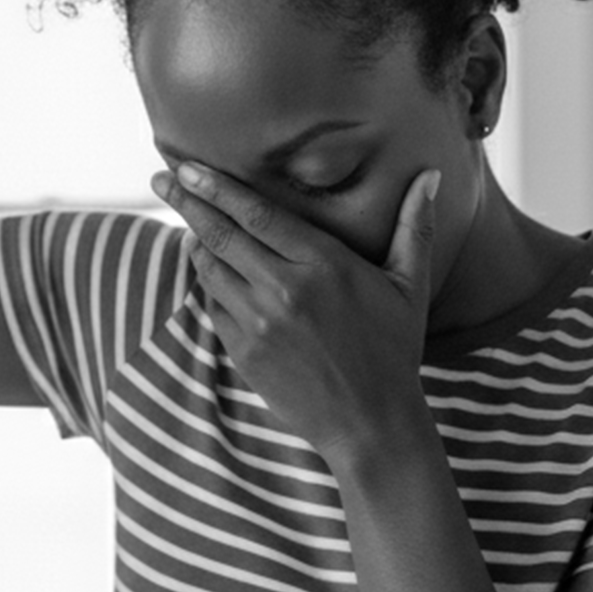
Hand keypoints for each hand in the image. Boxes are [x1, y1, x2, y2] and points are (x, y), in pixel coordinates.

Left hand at [151, 162, 441, 462]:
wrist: (371, 424)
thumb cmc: (394, 351)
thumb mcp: (410, 286)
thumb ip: (416, 227)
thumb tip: (430, 175)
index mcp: (324, 265)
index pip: (257, 213)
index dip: (218, 187)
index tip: (189, 167)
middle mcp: (286, 290)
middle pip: (221, 234)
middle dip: (187, 201)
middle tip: (162, 177)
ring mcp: (260, 324)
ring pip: (210, 270)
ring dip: (195, 241)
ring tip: (188, 221)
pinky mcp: (245, 354)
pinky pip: (213, 308)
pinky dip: (207, 285)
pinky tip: (210, 272)